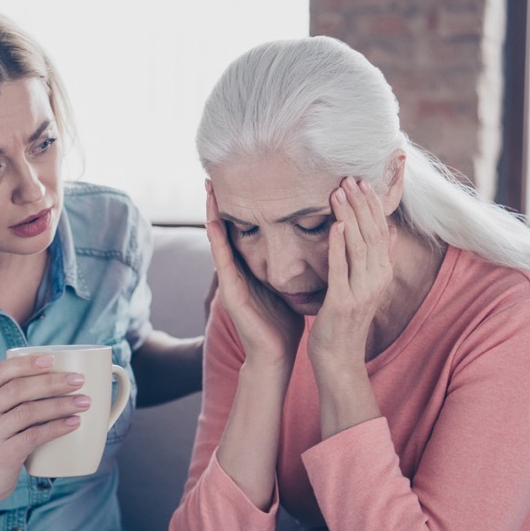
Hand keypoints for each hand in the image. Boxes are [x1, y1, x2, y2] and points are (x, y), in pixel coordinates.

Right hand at [0, 355, 88, 505]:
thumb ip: (18, 395)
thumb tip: (64, 376)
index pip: (2, 371)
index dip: (27, 363)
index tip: (53, 359)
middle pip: (19, 389)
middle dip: (52, 382)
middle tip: (79, 380)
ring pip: (28, 412)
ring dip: (60, 405)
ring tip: (84, 402)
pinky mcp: (4, 454)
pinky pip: (33, 436)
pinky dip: (56, 428)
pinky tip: (74, 423)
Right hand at [204, 180, 303, 366]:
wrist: (276, 355)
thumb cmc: (284, 322)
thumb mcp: (292, 284)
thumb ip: (295, 265)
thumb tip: (320, 242)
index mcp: (253, 268)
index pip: (245, 231)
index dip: (241, 207)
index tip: (242, 180)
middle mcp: (239, 270)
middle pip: (227, 230)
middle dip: (220, 204)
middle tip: (214, 175)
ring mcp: (232, 281)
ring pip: (220, 241)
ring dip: (212, 215)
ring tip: (209, 190)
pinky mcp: (231, 293)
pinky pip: (222, 262)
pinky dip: (217, 241)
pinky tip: (212, 223)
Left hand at [308, 178, 396, 377]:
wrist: (339, 360)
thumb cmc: (346, 322)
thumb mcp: (367, 287)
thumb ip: (381, 259)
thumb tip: (391, 231)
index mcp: (382, 275)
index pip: (381, 232)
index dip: (372, 205)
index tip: (362, 182)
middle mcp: (376, 281)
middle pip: (372, 234)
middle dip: (361, 204)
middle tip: (349, 178)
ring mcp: (361, 292)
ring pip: (359, 247)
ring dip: (349, 217)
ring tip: (338, 193)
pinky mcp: (341, 303)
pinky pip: (341, 269)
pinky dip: (338, 246)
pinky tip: (334, 226)